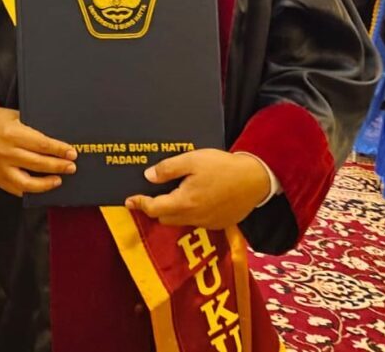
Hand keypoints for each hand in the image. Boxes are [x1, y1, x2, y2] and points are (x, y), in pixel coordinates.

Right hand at [0, 107, 75, 196]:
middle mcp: (5, 152)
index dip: (59, 150)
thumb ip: (33, 129)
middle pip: (38, 163)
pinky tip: (41, 186)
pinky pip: (16, 189)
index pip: (41, 144)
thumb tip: (57, 142)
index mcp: (11, 133)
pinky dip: (30, 190)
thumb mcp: (15, 116)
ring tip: (58, 180)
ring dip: (46, 183)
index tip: (72, 153)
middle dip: (58, 166)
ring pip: (27, 183)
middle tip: (71, 167)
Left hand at [124, 150, 270, 228]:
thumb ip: (168, 169)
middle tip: (153, 193)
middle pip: (165, 218)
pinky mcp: (220, 224)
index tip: (129, 200)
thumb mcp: (192, 160)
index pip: (154, 208)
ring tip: (177, 193)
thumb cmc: (223, 167)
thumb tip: (148, 177)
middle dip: (156, 208)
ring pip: (182, 221)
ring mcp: (209, 223)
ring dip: (174, 211)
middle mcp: (195, 217)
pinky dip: (192, 213)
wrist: (256, 178)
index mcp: (184, 202)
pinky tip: (198, 197)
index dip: (140, 204)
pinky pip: (198, 221)